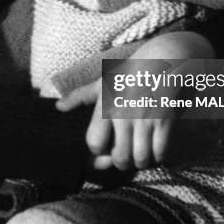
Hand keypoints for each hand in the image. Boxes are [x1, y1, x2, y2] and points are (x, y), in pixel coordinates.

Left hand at [57, 77, 171, 170]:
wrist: (161, 60)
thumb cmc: (128, 73)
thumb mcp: (102, 82)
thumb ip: (79, 96)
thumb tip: (58, 107)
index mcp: (105, 107)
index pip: (95, 143)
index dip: (97, 152)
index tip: (103, 151)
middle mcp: (124, 115)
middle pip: (119, 158)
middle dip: (121, 162)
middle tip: (123, 157)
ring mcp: (145, 119)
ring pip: (140, 158)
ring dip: (140, 162)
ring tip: (139, 155)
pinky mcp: (164, 121)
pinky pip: (160, 152)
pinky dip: (158, 157)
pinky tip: (155, 149)